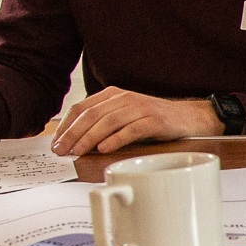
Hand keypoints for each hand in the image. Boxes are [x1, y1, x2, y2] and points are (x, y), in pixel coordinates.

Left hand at [52, 88, 220, 155]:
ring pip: (108, 121)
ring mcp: (140, 108)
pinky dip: (116, 139)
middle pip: (92, 114)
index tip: (56, 142)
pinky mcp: (154, 120)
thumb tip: (75, 141)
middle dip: (73, 133)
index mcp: (113, 94)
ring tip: (78, 151)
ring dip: (90, 137)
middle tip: (62, 150)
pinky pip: (131, 129)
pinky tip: (104, 148)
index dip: (66, 125)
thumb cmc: (153, 120)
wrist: (189, 117)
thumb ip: (103, 123)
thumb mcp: (125, 116)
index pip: (81, 107)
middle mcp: (124, 97)